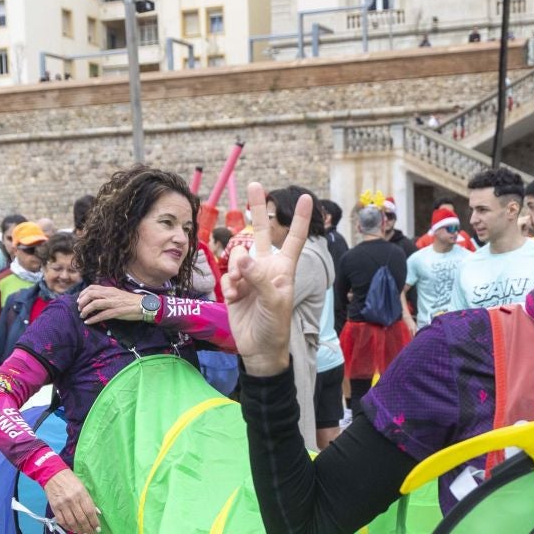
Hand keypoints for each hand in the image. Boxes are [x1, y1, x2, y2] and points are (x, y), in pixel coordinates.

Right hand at [45, 469, 99, 533]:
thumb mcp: (83, 488)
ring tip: (84, 533)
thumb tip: (97, 513)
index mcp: (82, 494)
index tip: (98, 529)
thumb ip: (90, 501)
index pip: (90, 512)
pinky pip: (62, 521)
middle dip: (88, 529)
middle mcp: (72, 500)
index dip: (94, 522)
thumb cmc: (71, 480)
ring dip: (79, 530)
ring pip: (72, 522)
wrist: (53, 475)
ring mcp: (63, 505)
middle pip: (82, 519)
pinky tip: (73, 529)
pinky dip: (68, 528)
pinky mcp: (54, 507)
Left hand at [77, 285, 147, 324]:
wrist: (143, 305)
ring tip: (82, 315)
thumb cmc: (130, 301)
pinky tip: (88, 322)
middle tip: (79, 308)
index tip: (79, 299)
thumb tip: (96, 299)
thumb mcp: (117, 294)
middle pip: (91, 294)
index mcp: (109, 289)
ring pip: (94, 304)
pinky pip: (102, 315)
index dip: (83, 293)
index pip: (92, 287)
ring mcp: (113, 303)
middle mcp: (110, 294)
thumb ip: (107, 295)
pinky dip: (93, 319)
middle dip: (82, 301)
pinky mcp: (116, 312)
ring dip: (85, 310)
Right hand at [222, 181, 310, 374]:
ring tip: (240, 289)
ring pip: (237, 257)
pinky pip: (227, 275)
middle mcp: (267, 267)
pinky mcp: (234, 286)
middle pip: (261, 232)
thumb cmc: (275, 325)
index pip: (293, 239)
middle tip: (254, 185)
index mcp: (283, 268)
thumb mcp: (274, 301)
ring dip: (236, 271)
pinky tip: (234, 298)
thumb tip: (242, 257)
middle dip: (257, 209)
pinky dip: (229, 285)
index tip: (306, 197)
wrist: (258, 348)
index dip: (299, 219)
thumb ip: (259, 277)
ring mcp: (249, 276)